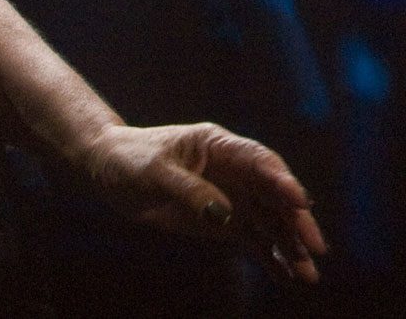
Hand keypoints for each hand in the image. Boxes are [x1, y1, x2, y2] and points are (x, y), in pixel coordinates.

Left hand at [80, 122, 325, 282]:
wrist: (108, 170)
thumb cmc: (129, 159)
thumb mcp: (155, 171)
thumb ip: (190, 190)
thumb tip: (224, 214)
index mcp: (219, 146)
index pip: (260, 161)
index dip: (283, 181)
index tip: (301, 201)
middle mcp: (234, 171)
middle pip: (275, 195)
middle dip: (297, 221)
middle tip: (315, 248)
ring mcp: (232, 196)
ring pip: (270, 221)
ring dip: (290, 245)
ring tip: (308, 275)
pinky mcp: (224, 220)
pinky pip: (254, 239)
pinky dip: (271, 256)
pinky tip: (288, 277)